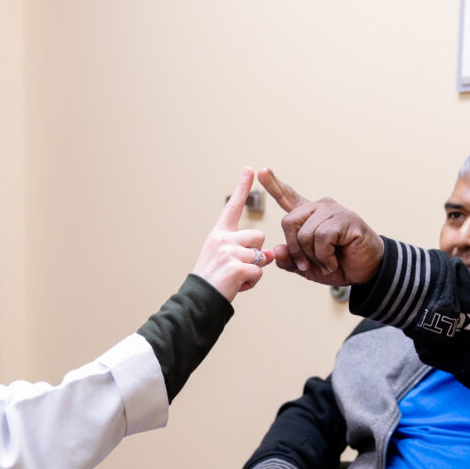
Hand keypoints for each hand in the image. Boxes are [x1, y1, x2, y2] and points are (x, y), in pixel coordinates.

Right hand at [192, 168, 272, 301]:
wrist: (199, 300)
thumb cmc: (214, 280)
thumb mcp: (228, 260)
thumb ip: (248, 252)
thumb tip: (270, 254)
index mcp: (219, 234)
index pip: (232, 207)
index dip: (242, 187)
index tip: (250, 169)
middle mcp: (222, 238)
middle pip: (259, 237)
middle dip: (256, 253)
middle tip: (237, 267)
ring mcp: (228, 252)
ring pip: (261, 256)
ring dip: (254, 270)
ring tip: (236, 277)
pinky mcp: (236, 267)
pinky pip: (258, 272)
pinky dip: (252, 282)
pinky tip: (237, 285)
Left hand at [257, 168, 384, 285]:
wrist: (366, 271)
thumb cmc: (339, 265)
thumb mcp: (308, 267)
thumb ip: (290, 260)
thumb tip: (276, 250)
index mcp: (308, 216)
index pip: (288, 197)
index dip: (274, 185)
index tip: (261, 171)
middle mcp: (319, 208)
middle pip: (288, 222)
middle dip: (295, 249)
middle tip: (308, 265)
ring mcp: (333, 211)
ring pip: (305, 233)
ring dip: (314, 256)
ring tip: (327, 262)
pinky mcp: (345, 219)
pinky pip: (322, 237)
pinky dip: (325, 256)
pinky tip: (334, 260)